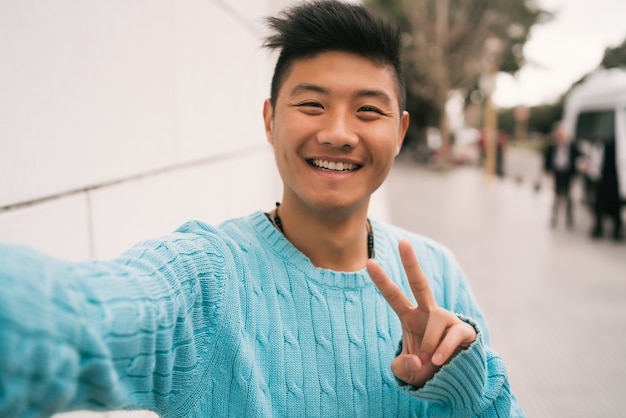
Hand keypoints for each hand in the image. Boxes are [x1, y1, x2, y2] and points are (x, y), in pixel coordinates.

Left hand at [367, 239, 476, 387]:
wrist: (453, 380)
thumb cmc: (425, 370)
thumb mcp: (406, 374)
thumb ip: (402, 368)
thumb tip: (417, 360)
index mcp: (409, 317)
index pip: (393, 296)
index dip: (382, 280)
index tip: (369, 262)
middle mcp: (427, 312)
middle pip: (419, 283)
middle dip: (411, 262)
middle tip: (403, 241)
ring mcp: (446, 319)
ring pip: (434, 322)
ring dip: (428, 345)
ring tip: (429, 362)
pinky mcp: (463, 329)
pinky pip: (452, 335)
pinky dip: (442, 350)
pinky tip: (438, 361)